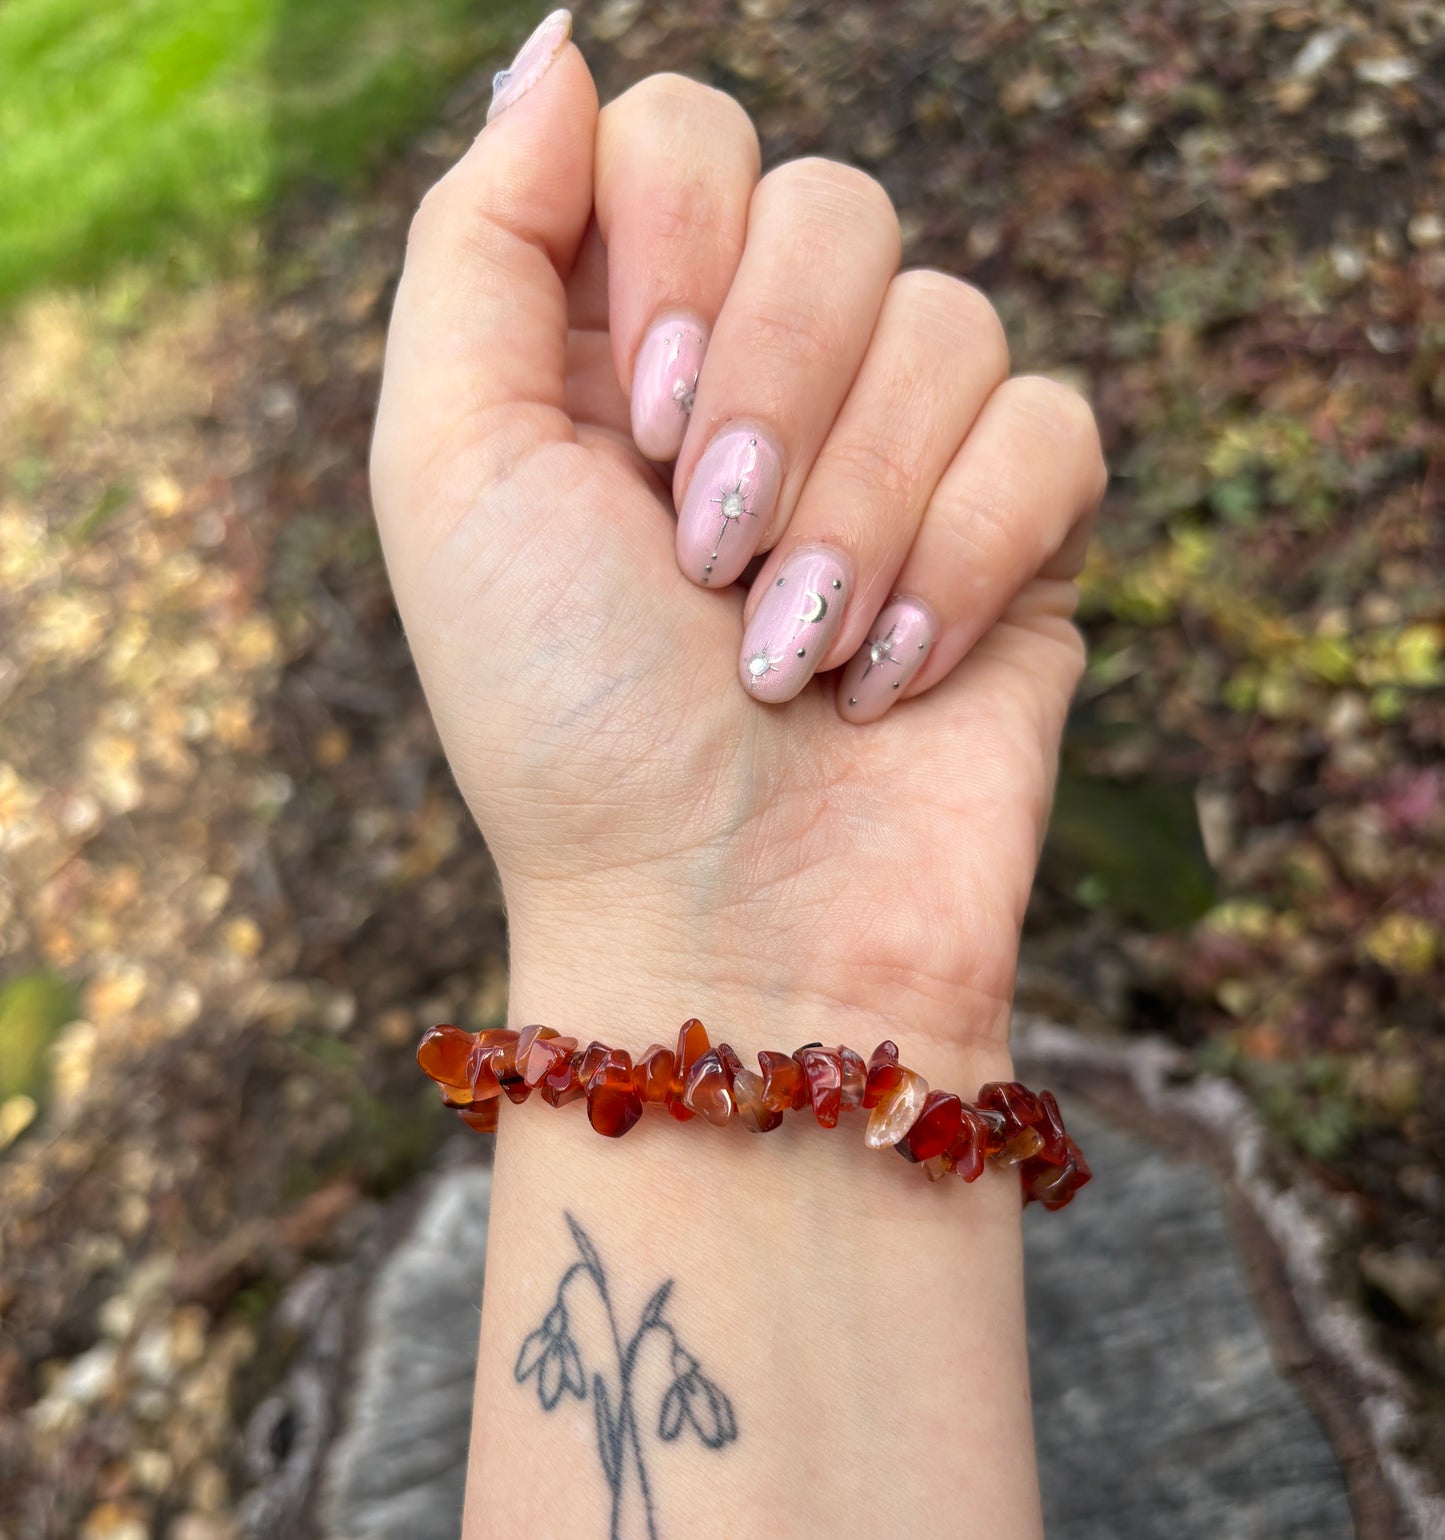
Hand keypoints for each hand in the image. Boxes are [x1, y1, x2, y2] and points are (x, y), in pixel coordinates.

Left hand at [371, 14, 1105, 1060]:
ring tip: (789, 658)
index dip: (682, 244)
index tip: (641, 426)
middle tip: (709, 561)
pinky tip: (892, 678)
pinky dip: (964, 561)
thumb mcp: (450, 472)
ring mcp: (899, 455)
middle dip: (775, 398)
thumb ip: (484, 242)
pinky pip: (1051, 431)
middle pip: (836, 204)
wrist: (722, 933)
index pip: (685, 136)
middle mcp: (764, 378)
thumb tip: (560, 47)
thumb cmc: (567, 729)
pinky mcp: (1016, 538)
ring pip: (954, 318)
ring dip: (858, 509)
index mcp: (617, 346)